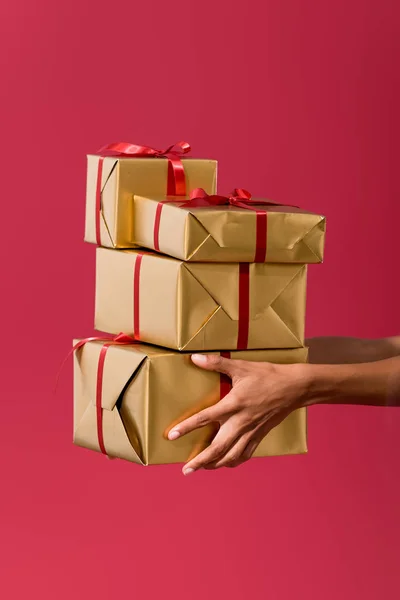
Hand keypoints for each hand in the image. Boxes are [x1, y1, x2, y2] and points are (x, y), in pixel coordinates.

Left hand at [168, 354, 311, 474]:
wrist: (295, 387)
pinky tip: (226, 463)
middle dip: (200, 461)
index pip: (205, 418)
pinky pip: (245, 454)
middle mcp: (241, 422)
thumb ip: (216, 363)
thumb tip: (195, 358)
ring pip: (231, 455)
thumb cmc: (268, 375)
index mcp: (234, 404)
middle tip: (185, 470)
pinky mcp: (260, 435)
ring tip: (202, 468)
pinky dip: (234, 461)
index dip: (187, 427)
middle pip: (217, 447)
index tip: (172, 436)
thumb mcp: (241, 366)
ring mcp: (251, 431)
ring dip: (215, 465)